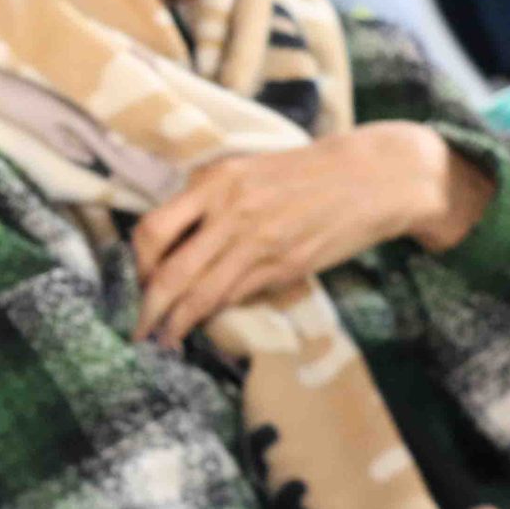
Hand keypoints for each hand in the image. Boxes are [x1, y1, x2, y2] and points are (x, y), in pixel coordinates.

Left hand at [130, 123, 494, 348]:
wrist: (372, 177)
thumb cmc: (302, 173)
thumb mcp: (245, 170)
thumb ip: (207, 201)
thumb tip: (171, 241)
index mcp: (214, 183)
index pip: (154, 230)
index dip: (138, 264)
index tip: (137, 280)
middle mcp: (230, 213)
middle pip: (171, 272)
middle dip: (148, 308)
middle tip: (137, 329)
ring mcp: (259, 244)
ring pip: (203, 294)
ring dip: (178, 322)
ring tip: (165, 338)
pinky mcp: (286, 268)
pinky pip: (239, 296)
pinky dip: (216, 312)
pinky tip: (205, 323)